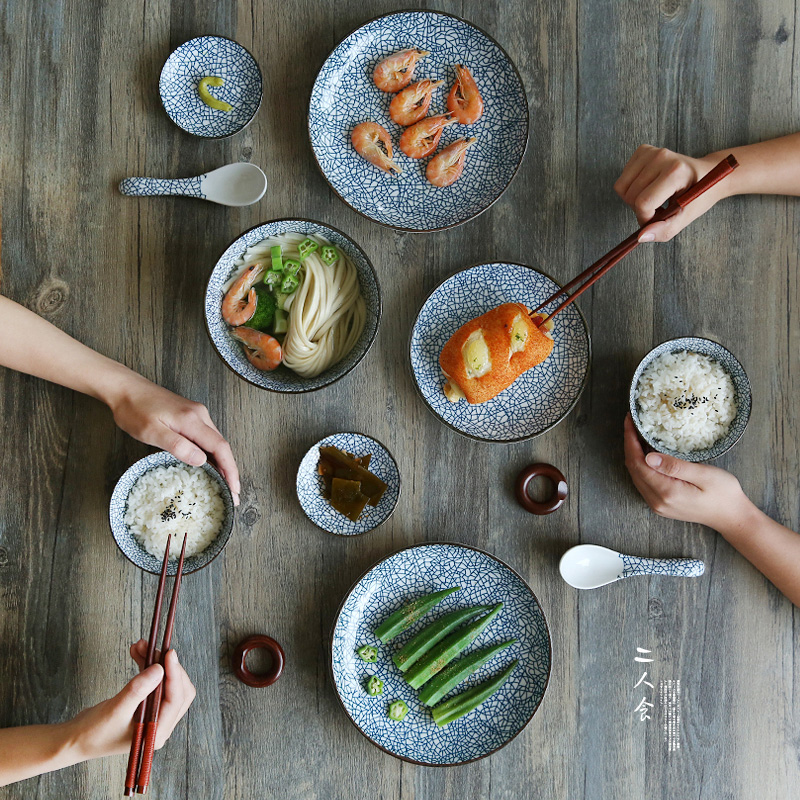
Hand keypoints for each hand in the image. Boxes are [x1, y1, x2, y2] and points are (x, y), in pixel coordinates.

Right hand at [66, 640, 195, 760]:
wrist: (75, 739)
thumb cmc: (93, 732)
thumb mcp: (116, 709)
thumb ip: (139, 690)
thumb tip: (160, 669)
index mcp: (157, 732)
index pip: (176, 699)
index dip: (175, 674)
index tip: (169, 653)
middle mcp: (160, 724)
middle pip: (178, 689)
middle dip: (167, 666)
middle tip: (154, 648)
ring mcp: (154, 715)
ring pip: (166, 683)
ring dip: (156, 663)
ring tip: (141, 646)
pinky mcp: (146, 706)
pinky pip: (154, 682)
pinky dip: (148, 667)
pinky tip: (138, 653)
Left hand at [109, 374, 239, 504]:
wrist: (126, 388)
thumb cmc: (134, 410)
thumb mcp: (152, 432)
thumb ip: (178, 446)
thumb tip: (202, 461)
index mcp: (192, 420)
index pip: (220, 447)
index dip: (230, 470)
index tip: (234, 489)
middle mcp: (200, 415)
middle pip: (222, 445)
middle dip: (230, 470)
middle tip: (232, 493)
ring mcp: (196, 414)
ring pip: (216, 441)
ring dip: (223, 463)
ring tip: (224, 483)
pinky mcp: (190, 415)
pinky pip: (207, 437)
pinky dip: (212, 453)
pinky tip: (210, 464)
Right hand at [613, 145, 724, 241]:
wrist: (706, 173)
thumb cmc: (698, 195)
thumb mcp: (685, 217)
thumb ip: (664, 230)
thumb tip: (640, 236)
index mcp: (676, 172)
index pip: (643, 202)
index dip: (645, 218)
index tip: (657, 218)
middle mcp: (661, 157)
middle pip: (631, 196)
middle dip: (640, 209)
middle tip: (658, 207)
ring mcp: (650, 152)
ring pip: (622, 187)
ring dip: (634, 199)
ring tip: (653, 197)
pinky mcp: (642, 151)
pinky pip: (622, 178)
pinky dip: (630, 188)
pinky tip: (647, 187)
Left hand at [623, 414, 748, 528]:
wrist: (731, 517)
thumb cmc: (723, 494)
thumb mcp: (704, 475)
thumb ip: (675, 467)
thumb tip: (648, 457)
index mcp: (666, 492)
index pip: (637, 463)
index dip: (630, 440)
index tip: (630, 421)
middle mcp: (656, 501)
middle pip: (633, 469)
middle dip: (629, 444)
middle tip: (632, 423)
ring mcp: (657, 505)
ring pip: (636, 475)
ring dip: (634, 454)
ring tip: (636, 433)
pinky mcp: (660, 504)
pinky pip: (643, 482)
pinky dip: (641, 465)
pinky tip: (645, 452)